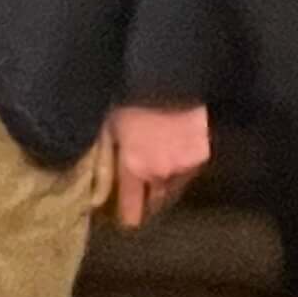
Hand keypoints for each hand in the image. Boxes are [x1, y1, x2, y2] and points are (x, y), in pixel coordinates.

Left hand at [93, 102, 209, 229]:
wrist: (168, 79)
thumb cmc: (130, 99)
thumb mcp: (108, 128)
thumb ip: (105, 158)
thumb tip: (96, 184)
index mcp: (134, 168)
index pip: (131, 212)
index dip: (127, 217)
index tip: (123, 218)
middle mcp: (160, 174)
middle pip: (155, 204)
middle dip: (147, 202)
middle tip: (140, 196)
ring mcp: (184, 166)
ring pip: (174, 189)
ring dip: (165, 186)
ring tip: (157, 177)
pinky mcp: (201, 155)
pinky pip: (188, 172)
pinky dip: (181, 170)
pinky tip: (173, 159)